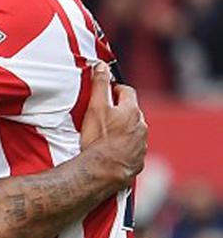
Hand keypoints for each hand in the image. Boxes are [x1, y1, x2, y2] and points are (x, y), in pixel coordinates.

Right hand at [79, 64, 146, 185]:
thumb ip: (99, 85)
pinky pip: (133, 151)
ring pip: (135, 132)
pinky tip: (113, 153)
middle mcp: (141, 126)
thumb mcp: (95, 107)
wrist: (103, 171)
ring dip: (125, 131)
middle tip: (105, 116)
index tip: (107, 93)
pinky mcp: (138, 162)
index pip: (127, 92)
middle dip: (121, 111)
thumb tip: (101, 66)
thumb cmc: (98, 139)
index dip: (116, 90)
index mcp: (132, 111)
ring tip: (108, 137)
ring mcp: (141, 145)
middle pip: (133, 112)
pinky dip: (126, 150)